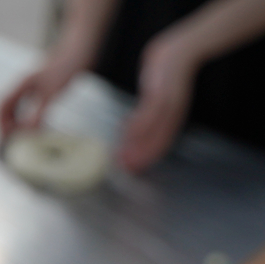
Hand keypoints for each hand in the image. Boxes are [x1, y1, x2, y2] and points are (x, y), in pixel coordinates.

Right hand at [0, 47, 89, 138]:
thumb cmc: (67, 66)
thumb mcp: (53, 91)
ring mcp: (31, 88)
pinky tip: (35, 128)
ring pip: (15, 110)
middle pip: (5, 110)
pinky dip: (26, 120)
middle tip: (12, 143)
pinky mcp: (41, 90)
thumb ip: (40, 111)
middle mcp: (23, 87)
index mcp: (21, 85)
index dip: (0, 124)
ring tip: (21, 139)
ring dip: (15, 124)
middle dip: (5, 127)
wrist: (81, 49)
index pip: (1, 107)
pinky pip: (26, 108)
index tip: (5, 138)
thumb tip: (29, 131)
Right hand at [116, 36, 197, 171]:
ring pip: (152, 128)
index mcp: (174, 112)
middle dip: (142, 155)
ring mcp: (168, 101)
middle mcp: (173, 110)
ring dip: (137, 144)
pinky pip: (148, 111)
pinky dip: (138, 124)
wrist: (182, 49)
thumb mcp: (157, 91)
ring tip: (125, 157)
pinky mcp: (161, 91)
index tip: (135, 167)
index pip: (162, 138)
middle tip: (127, 169)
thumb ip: (146, 109)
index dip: (149, 154)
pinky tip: (127, 134)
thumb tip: (127, 126)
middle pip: (158, 137)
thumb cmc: (168, 69)